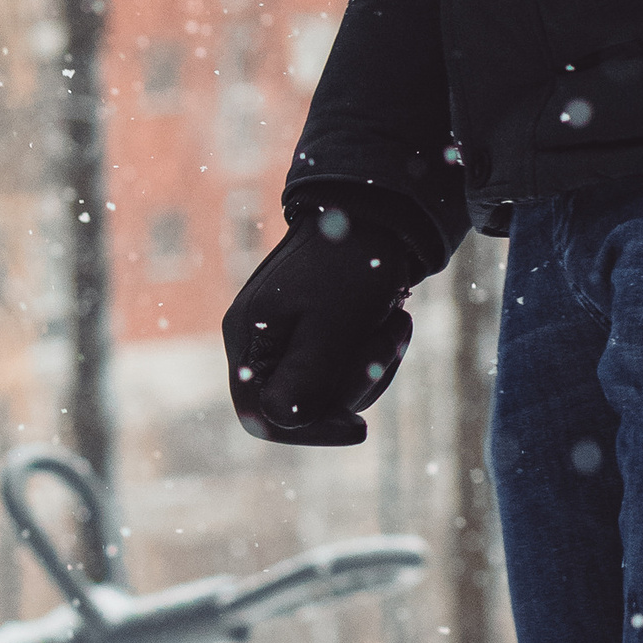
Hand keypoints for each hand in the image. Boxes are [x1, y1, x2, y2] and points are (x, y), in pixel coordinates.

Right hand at [224, 205, 428, 446]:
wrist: (379, 211)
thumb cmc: (351, 262)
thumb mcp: (331, 323)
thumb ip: (304, 377)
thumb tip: (279, 423)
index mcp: (248, 337)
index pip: (261, 416)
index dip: (309, 431)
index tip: (359, 429)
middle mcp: (260, 343)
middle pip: (303, 407)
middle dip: (356, 382)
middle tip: (390, 335)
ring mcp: (287, 340)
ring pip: (332, 392)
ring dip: (373, 365)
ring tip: (394, 321)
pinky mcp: (316, 337)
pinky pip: (345, 373)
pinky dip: (374, 355)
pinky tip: (391, 321)